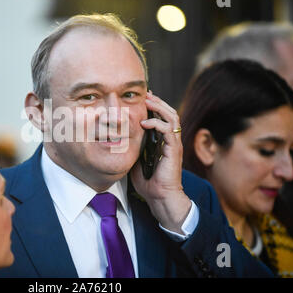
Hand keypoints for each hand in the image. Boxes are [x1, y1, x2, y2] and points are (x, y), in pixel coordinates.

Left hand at [130, 91, 190, 233]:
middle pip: (169, 113)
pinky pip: (169, 130)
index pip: (162, 118)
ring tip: (148, 101)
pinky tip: (144, 122)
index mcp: (163, 141)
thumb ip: (132, 148)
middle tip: (145, 94)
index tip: (142, 99)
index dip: (154, 107)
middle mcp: (171, 140)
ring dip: (159, 107)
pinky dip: (157, 123)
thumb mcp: (136, 160)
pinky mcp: (174, 150)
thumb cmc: (148, 182)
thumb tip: (118, 139)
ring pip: (172, 117)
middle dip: (157, 102)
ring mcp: (174, 144)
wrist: (160, 197)